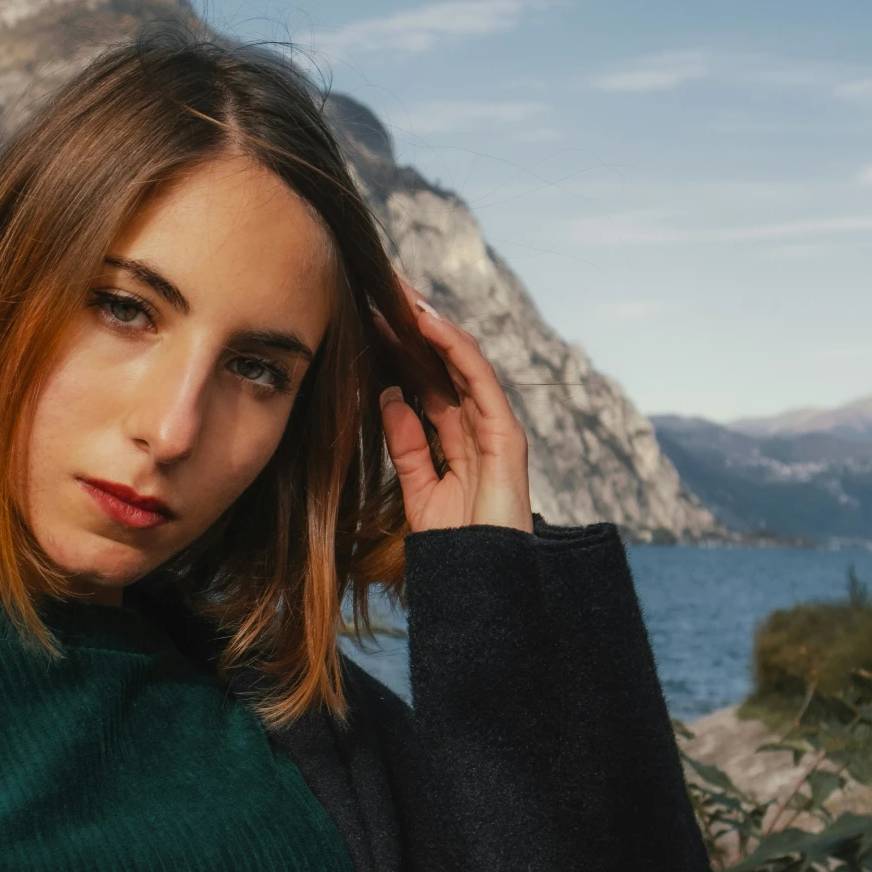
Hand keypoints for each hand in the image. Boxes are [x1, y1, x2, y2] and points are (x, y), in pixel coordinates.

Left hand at [379, 276, 531, 534]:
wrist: (483, 586)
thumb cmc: (455, 547)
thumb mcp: (419, 489)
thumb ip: (407, 445)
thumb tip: (388, 397)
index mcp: (454, 438)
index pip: (424, 380)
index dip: (397, 347)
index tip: (363, 316)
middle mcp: (477, 425)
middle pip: (441, 363)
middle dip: (411, 324)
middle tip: (378, 286)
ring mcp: (494, 426)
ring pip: (460, 361)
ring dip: (429, 325)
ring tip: (398, 292)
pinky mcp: (507, 434)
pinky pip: (479, 380)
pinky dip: (454, 348)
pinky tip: (427, 323)